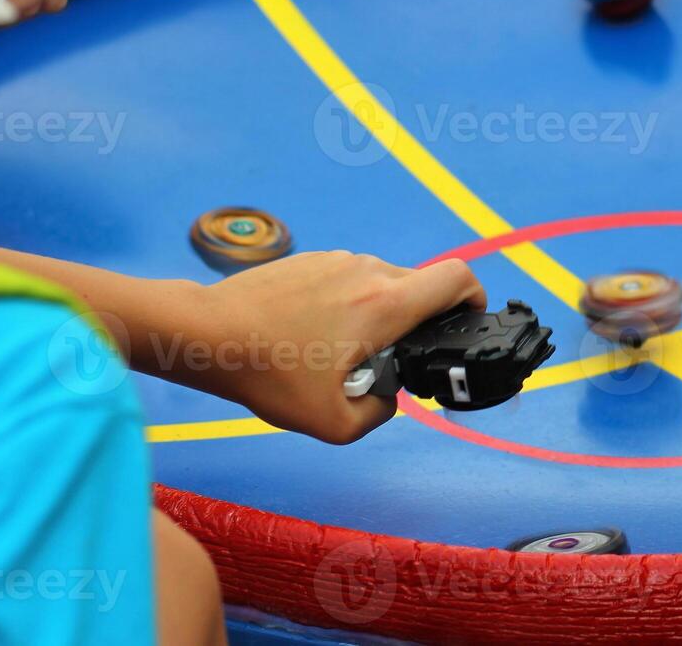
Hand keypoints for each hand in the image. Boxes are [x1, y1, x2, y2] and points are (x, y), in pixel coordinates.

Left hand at [183, 253, 484, 443]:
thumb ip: (379, 414)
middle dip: (420, 321)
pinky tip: (312, 334)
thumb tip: (388, 396)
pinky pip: (348, 279)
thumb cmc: (269, 375)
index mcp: (386, 305)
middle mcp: (369, 272)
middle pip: (421, 286)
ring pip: (382, 283)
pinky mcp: (311, 259)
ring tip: (341, 351)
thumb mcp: (333, 423)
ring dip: (379, 314)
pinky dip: (346, 304)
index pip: (458, 278)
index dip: (474, 297)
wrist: (207, 334)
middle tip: (393, 357)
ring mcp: (339, 260)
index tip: (466, 321)